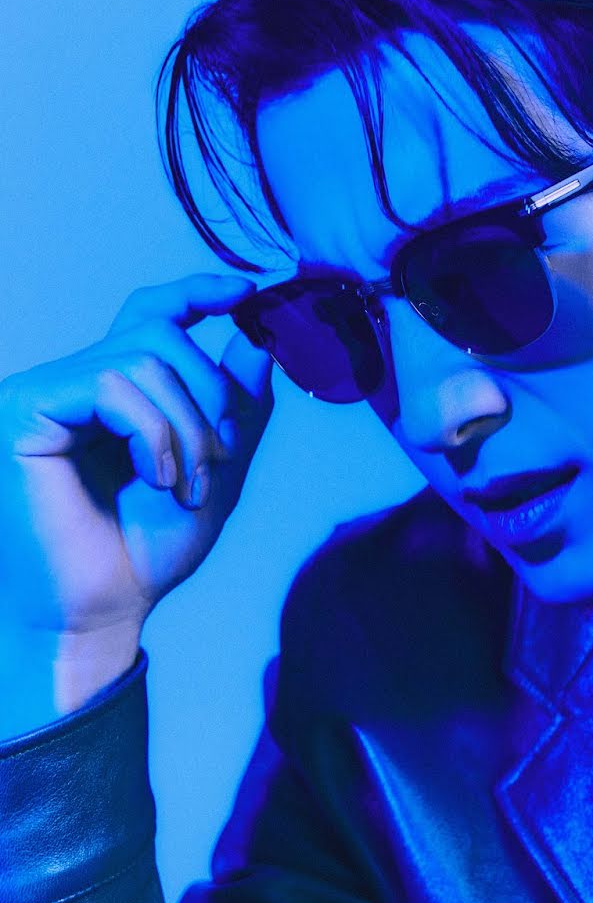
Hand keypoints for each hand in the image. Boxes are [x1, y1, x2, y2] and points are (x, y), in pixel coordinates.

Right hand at [0, 273, 272, 642]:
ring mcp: (45, 391)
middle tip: (219, 459)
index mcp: (115, 390)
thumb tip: (256, 342)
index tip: (246, 291)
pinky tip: (156, 477)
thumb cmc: (147, 548)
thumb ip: (236, 408)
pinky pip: (112, 384)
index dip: (197, 291)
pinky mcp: (25, 409)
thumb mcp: (215, 470)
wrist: (103, 611)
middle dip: (210, 394)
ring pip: (145, 357)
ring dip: (188, 425)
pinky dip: (154, 432)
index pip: (150, 315)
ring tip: (185, 484)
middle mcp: (74, 381)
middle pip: (161, 333)